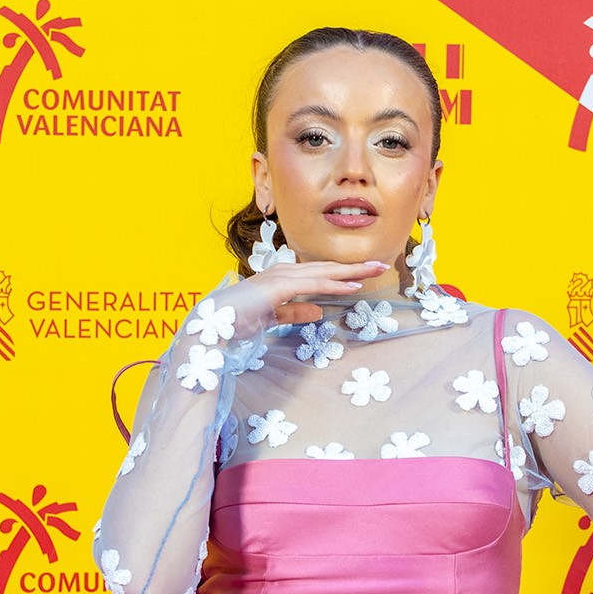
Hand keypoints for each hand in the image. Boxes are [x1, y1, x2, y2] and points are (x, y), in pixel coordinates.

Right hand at [239, 259, 389, 325]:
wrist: (211, 328)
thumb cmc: (234, 323)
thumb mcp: (272, 318)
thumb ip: (293, 313)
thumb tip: (318, 312)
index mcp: (280, 279)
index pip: (318, 274)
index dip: (342, 273)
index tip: (365, 274)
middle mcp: (282, 273)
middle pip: (326, 268)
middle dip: (355, 266)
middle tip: (381, 265)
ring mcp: (279, 278)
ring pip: (323, 273)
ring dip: (351, 271)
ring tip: (375, 269)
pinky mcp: (277, 288)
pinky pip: (312, 285)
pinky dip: (334, 283)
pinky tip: (352, 285)